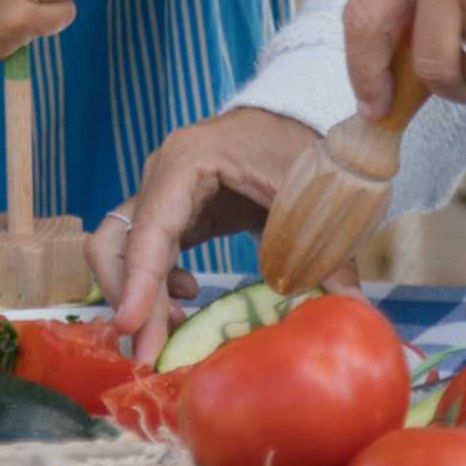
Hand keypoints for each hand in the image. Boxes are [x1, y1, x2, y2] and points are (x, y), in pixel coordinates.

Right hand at [89, 108, 337, 362]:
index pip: (150, 229)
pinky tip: (188, 293)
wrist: (294, 116)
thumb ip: (328, 255)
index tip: (133, 329)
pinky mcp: (171, 209)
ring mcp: (160, 191)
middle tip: (151, 349)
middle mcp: (160, 175)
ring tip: (175, 323)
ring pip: (121, 249)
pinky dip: (152, 281)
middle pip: (116, 242)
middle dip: (128, 297)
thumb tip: (349, 311)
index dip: (138, 282)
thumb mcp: (315, 197)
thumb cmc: (300, 148)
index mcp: (188, 162)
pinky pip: (143, 251)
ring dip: (136, 292)